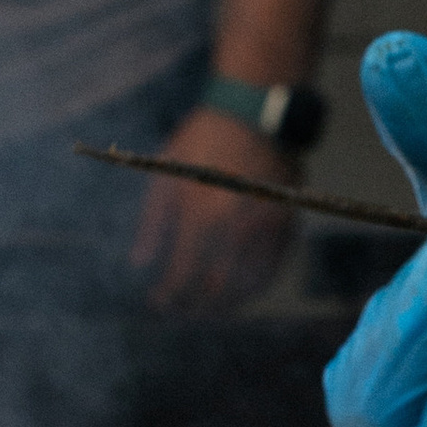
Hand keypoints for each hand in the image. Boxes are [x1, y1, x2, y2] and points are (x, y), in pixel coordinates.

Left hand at [132, 108, 293, 313]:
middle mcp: (235, 228)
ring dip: (226, 304)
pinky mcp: (287, 223)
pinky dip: (255, 287)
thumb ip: (152, 222)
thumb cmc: (202, 140)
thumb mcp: (166, 173)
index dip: (169, 294)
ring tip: (209, 310)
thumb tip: (139, 263)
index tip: (157, 302)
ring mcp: (265, 228)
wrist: (255, 114)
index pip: (182, 273)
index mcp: (201, 215)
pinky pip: (273, 268)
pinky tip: (241, 293)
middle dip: (196, 307)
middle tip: (183, 312)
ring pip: (247, 284)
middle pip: (215, 287)